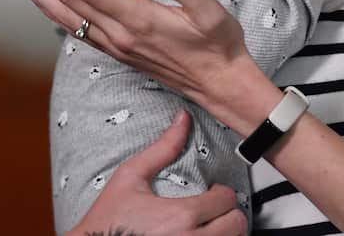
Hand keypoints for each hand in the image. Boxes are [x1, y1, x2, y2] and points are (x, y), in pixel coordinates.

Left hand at [5, 0, 248, 109]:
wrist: (220, 85)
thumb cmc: (220, 45)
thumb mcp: (211, 12)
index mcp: (139, 19)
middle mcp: (120, 35)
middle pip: (68, 1)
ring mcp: (118, 46)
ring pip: (67, 18)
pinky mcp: (121, 53)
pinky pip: (80, 31)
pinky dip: (59, 14)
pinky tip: (51, 6)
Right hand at [68, 111, 245, 235]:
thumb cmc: (107, 220)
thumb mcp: (130, 177)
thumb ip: (162, 148)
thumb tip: (183, 119)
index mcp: (181, 216)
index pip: (227, 200)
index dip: (222, 194)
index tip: (212, 194)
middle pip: (236, 225)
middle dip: (228, 214)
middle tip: (215, 212)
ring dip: (226, 232)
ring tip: (211, 227)